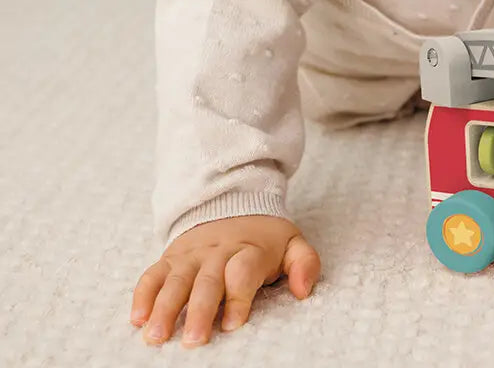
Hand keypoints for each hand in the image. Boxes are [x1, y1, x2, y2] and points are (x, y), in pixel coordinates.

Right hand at [130, 214, 320, 347]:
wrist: (232, 203)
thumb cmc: (264, 239)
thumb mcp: (292, 243)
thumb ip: (305, 263)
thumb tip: (303, 290)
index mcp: (249, 250)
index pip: (243, 272)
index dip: (238, 296)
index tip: (233, 323)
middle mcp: (218, 252)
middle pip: (207, 281)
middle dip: (200, 311)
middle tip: (194, 341)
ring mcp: (192, 255)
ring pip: (176, 280)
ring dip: (165, 308)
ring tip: (157, 336)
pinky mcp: (171, 258)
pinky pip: (153, 274)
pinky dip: (143, 294)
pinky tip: (137, 318)